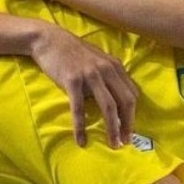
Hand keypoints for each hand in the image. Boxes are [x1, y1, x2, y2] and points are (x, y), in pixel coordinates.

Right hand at [30, 26, 137, 147]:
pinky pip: (79, 108)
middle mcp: (106, 70)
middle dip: (128, 125)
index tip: (130, 130)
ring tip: (113, 144)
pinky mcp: (72, 80)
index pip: (131, 94)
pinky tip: (81, 140)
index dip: (133, 115)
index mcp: (114, 66)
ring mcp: (90, 75)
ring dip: (112, 129)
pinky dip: (80, 127)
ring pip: (108, 107)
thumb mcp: (97, 60)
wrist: (49, 39)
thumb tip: (118, 99)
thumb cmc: (73, 52)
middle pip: (125, 102)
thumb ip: (109, 76)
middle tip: (126, 142)